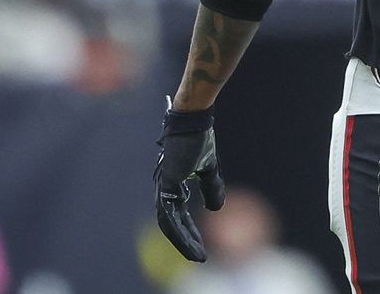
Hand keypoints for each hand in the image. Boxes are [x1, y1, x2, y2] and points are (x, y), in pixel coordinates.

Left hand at [155, 105, 224, 261]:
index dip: (189, 233)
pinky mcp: (166, 183)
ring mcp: (164, 186)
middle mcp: (166, 189)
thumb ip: (211, 188)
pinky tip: (189, 240)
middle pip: (173, 224)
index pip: (179, 216)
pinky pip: (169, 213)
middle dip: (187, 242)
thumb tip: (215, 208)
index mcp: (175, 185)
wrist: (194, 122)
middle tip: (199, 257)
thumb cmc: (200, 140)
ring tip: (197, 255)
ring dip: (183, 241)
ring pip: (169, 223)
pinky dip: (178, 229)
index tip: (200, 248)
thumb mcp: (209, 169)